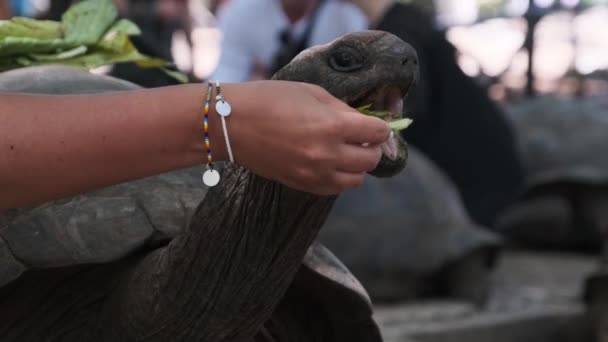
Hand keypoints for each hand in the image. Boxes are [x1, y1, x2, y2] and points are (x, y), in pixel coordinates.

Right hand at [215, 81, 390, 194]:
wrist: (232, 124)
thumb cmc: (270, 99)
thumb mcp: (312, 93)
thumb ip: (342, 108)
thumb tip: (363, 120)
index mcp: (333, 126)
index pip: (377, 133)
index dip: (381, 127)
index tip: (377, 124)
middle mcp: (328, 154)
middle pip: (371, 160)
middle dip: (372, 147)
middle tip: (364, 138)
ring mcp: (314, 173)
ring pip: (356, 180)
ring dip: (358, 166)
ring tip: (347, 152)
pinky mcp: (302, 185)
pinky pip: (335, 189)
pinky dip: (340, 177)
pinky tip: (330, 163)